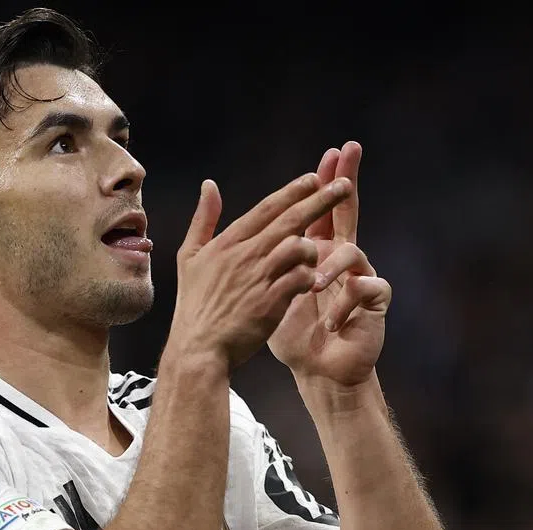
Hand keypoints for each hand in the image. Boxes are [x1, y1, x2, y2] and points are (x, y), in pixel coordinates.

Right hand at [165, 173, 352, 371]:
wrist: (199, 348)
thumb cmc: (195, 305)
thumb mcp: (189, 257)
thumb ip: (203, 219)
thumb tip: (209, 184)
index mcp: (228, 242)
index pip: (267, 208)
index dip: (293, 191)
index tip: (314, 178)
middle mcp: (245, 255)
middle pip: (290, 219)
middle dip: (320, 200)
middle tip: (343, 186)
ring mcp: (259, 278)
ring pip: (300, 246)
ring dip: (314, 248)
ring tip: (316, 256)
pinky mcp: (271, 302)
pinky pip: (302, 278)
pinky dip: (311, 276)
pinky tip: (311, 282)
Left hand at [267, 142, 391, 386]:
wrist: (318, 369)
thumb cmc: (292, 332)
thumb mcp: (266, 293)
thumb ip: (253, 260)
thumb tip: (235, 232)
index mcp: (316, 252)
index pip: (319, 210)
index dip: (324, 183)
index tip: (329, 153)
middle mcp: (342, 258)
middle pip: (346, 214)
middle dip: (347, 186)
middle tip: (349, 159)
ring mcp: (360, 276)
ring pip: (353, 254)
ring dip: (331, 267)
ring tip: (312, 288)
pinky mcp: (375, 302)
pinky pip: (365, 290)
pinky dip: (345, 305)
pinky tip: (332, 322)